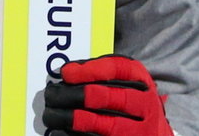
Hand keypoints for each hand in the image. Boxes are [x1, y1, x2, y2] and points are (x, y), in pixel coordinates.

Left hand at [42, 55, 174, 135]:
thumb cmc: (133, 105)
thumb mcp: (127, 84)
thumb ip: (102, 75)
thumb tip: (68, 73)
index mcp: (142, 82)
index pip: (118, 69)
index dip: (91, 70)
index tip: (66, 73)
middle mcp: (146, 106)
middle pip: (110, 98)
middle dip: (78, 95)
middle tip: (53, 95)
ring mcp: (141, 131)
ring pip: (107, 125)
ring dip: (75, 120)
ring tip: (52, 115)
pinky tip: (62, 132)